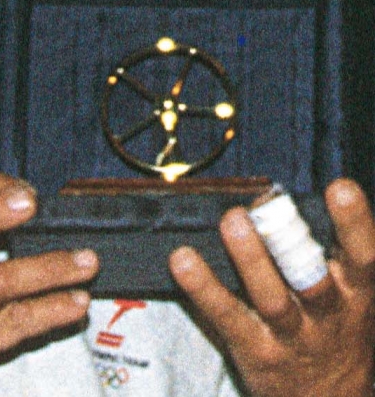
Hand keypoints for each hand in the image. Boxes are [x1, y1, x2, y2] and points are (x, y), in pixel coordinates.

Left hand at [169, 178, 374, 396]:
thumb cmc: (333, 327)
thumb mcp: (350, 292)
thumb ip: (323, 247)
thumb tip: (272, 194)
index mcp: (355, 292)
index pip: (364, 256)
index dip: (355, 223)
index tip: (341, 189)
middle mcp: (327, 314)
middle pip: (313, 280)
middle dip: (291, 242)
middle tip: (268, 204)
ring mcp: (291, 335)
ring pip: (272, 299)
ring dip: (250, 260)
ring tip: (232, 222)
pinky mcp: (256, 350)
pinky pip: (227, 316)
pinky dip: (203, 288)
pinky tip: (183, 260)